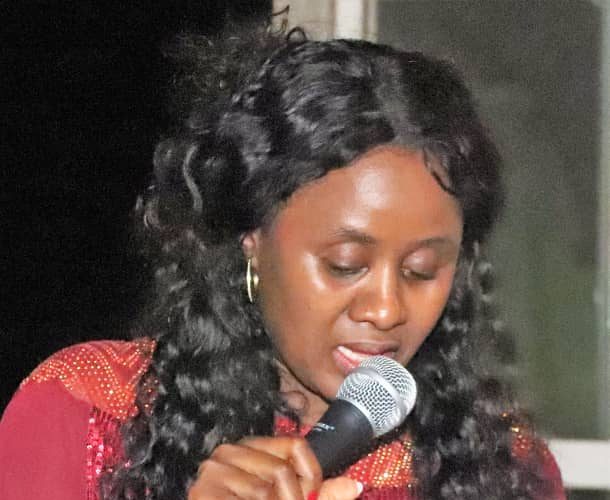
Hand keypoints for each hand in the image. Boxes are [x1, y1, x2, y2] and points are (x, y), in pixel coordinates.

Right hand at [188, 436, 361, 499]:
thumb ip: (317, 496)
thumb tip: (355, 486)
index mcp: (249, 449)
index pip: (296, 446)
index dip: (312, 476)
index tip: (311, 497)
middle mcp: (228, 451)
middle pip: (283, 471)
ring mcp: (212, 471)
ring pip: (268, 489)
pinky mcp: (203, 491)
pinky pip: (254, 499)